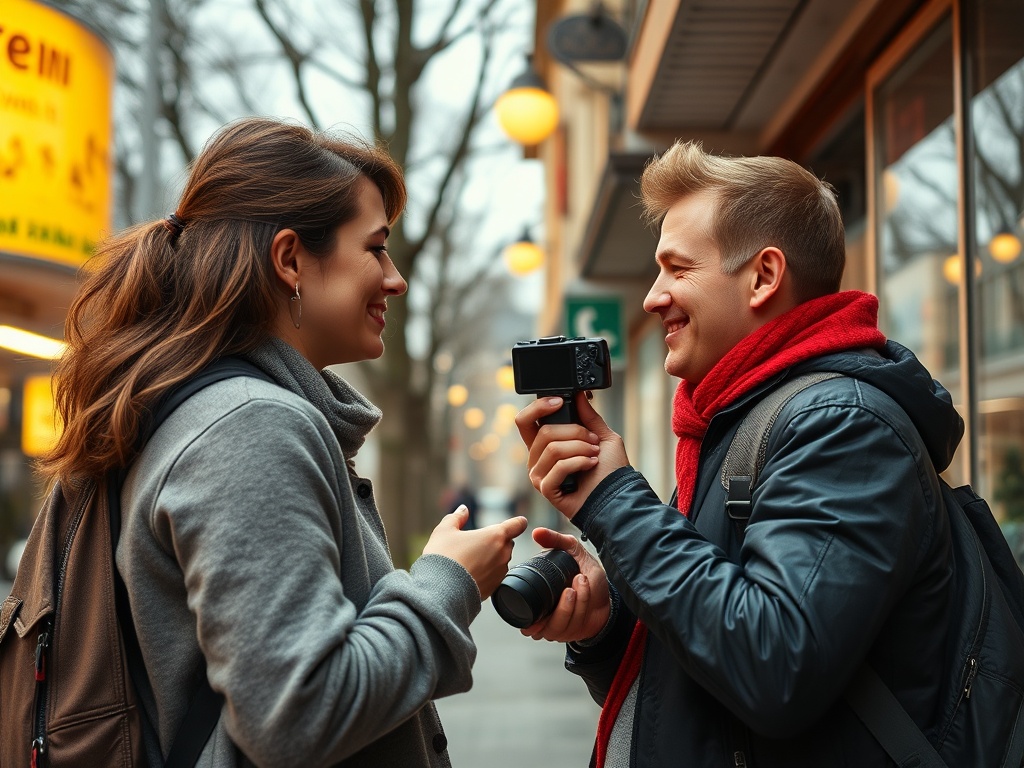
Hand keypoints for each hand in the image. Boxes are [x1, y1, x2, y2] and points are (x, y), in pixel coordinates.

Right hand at [422, 506, 527, 598]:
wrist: (440, 590)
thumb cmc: (444, 557)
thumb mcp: (445, 530)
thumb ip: (456, 517)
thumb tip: (463, 509)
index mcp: (496, 535)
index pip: (518, 525)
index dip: (518, 522)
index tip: (517, 522)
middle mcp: (503, 553)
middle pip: (508, 543)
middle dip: (497, 541)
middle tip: (478, 543)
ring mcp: (500, 572)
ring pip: (502, 560)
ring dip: (492, 557)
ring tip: (471, 560)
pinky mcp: (495, 588)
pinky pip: (495, 576)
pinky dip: (487, 573)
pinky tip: (471, 574)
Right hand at [515, 391, 628, 518]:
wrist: (616, 496)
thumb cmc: (610, 470)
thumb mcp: (603, 436)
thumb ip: (588, 416)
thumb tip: (578, 395)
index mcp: (545, 444)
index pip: (525, 421)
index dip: (538, 407)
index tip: (560, 401)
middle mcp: (538, 458)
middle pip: (544, 432)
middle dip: (575, 432)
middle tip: (593, 441)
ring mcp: (540, 474)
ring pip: (553, 448)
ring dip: (580, 448)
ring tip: (594, 455)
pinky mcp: (546, 488)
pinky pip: (558, 467)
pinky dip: (579, 462)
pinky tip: (590, 466)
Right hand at [520, 527, 610, 642]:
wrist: (608, 598)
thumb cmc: (588, 578)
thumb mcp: (574, 554)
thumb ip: (557, 541)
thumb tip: (537, 532)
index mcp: (537, 600)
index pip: (520, 608)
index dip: (529, 599)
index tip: (551, 584)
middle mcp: (542, 618)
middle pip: (538, 621)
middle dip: (559, 604)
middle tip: (570, 587)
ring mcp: (555, 629)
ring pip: (557, 623)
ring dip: (571, 604)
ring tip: (580, 583)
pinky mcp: (569, 634)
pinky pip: (570, 627)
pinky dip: (580, 607)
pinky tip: (585, 591)